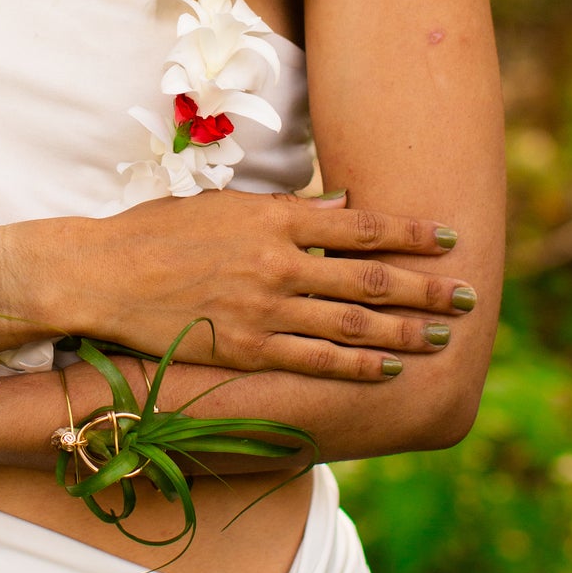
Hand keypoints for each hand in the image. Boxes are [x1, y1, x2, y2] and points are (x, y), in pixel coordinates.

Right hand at [0, 192, 476, 382]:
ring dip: (405, 330)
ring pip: (354, 324)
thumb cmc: (160, 231)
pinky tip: (390, 367)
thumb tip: (343, 208)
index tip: (450, 238)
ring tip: (443, 334)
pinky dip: (359, 366)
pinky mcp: (247, 349)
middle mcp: (279, 263)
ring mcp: (265, 310)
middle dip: (426, 287)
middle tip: (469, 294)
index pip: (363, 227)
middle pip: (371, 278)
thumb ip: (287, 210)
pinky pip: (316, 361)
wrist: (103, 275)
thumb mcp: (226, 205)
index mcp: (276, 219)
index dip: (412, 234)